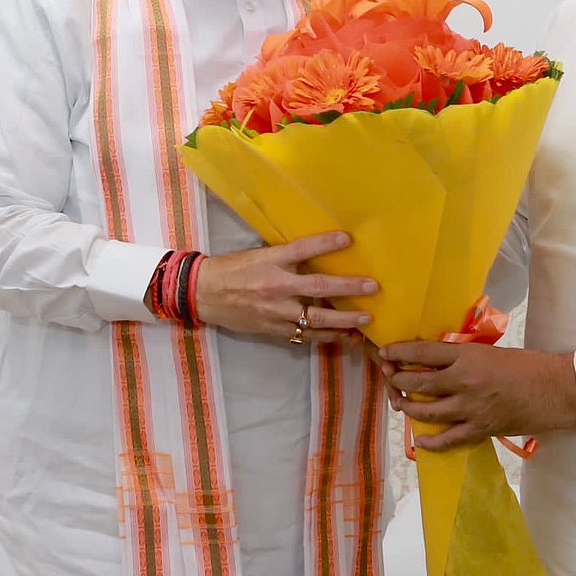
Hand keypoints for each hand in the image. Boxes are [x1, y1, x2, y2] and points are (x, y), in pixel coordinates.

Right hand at [193, 231, 375, 342]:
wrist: (204, 294)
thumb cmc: (232, 269)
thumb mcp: (258, 253)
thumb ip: (285, 255)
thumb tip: (317, 252)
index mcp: (270, 261)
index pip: (302, 249)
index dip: (325, 243)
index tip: (348, 239)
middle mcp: (276, 286)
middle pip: (317, 286)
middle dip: (347, 287)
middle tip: (372, 287)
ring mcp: (276, 311)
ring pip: (315, 318)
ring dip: (344, 320)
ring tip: (366, 320)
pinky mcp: (274, 329)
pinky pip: (306, 335)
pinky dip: (327, 336)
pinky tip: (346, 337)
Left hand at [378, 341, 575, 451]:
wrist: (554, 389)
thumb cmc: (526, 365)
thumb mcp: (489, 352)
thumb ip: (463, 357)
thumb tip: (436, 362)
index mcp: (467, 356)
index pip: (423, 352)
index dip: (400, 352)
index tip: (386, 353)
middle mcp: (463, 381)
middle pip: (418, 382)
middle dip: (397, 380)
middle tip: (389, 377)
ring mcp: (470, 408)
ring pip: (426, 411)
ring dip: (407, 407)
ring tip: (399, 403)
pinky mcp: (479, 430)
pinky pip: (447, 439)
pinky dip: (430, 441)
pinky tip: (419, 439)